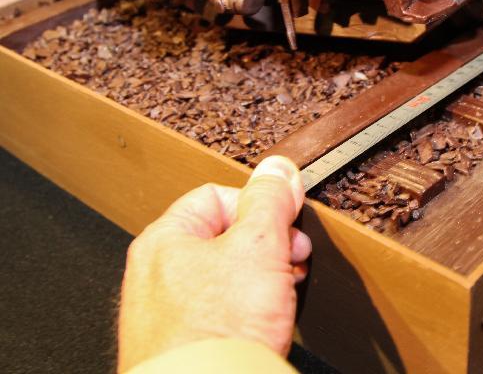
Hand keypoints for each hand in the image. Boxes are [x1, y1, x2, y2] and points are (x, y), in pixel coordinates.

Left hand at [118, 156, 311, 371]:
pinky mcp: (184, 343)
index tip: (287, 222)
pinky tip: (263, 323)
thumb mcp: (259, 247)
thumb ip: (270, 201)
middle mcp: (158, 273)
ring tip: (281, 296)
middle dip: (268, 247)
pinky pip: (221, 312)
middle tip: (292, 260)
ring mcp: (168, 312)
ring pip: (226, 276)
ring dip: (262, 280)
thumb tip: (277, 170)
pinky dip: (247, 311)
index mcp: (165, 239)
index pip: (218, 196)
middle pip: (225, 237)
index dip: (261, 206)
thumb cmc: (216, 332)